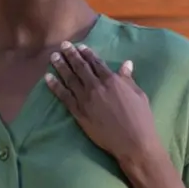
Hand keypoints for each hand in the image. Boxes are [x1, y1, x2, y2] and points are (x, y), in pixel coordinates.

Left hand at [45, 41, 158, 168]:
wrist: (132, 142)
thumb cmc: (140, 119)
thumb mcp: (138, 95)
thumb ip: (128, 79)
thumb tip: (126, 64)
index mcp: (112, 80)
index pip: (96, 62)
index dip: (87, 53)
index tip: (80, 46)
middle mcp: (96, 87)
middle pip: (80, 67)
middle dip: (71, 55)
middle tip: (63, 45)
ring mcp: (85, 100)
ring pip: (70, 79)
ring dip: (61, 66)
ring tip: (53, 56)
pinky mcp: (79, 113)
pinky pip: (64, 97)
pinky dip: (55, 86)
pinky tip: (48, 77)